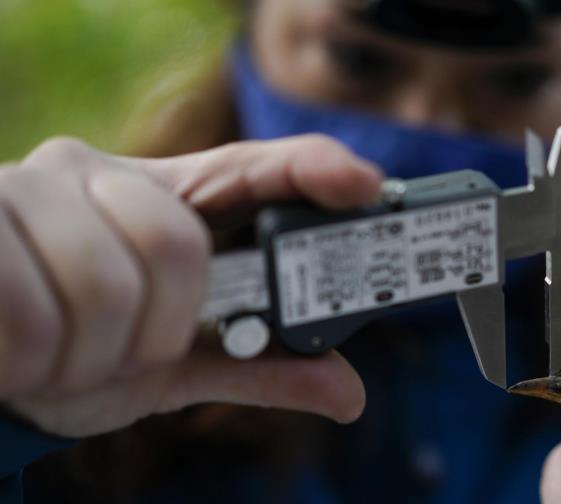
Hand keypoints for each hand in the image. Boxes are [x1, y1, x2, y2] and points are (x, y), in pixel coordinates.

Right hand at [0, 135, 381, 437]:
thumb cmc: (91, 347)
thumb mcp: (179, 361)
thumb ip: (260, 366)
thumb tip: (350, 393)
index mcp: (163, 195)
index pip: (247, 165)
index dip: (309, 168)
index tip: (364, 183)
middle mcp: (95, 173)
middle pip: (178, 245)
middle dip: (163, 327)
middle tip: (137, 350)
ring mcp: (27, 191)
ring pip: (104, 285)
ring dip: (95, 354)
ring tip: (74, 356)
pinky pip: (27, 314)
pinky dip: (37, 362)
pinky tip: (27, 358)